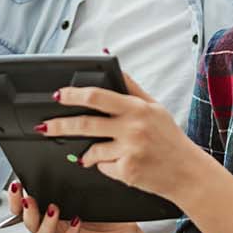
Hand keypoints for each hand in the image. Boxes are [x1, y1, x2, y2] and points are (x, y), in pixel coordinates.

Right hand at [4, 182, 148, 232]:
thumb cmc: (113, 225)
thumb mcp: (99, 198)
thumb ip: (87, 182)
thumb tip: (82, 160)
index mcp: (55, 215)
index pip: (28, 206)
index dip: (18, 197)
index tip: (17, 183)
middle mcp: (55, 230)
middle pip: (28, 222)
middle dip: (23, 209)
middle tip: (27, 197)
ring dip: (45, 222)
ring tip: (53, 209)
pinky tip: (76, 223)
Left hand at [41, 74, 207, 200]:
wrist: (188, 173)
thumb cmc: (170, 139)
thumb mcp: (154, 107)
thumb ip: (130, 86)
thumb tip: (107, 59)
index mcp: (137, 108)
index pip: (97, 97)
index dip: (73, 95)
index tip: (58, 95)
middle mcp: (133, 129)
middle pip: (85, 124)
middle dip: (59, 126)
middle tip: (44, 127)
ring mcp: (129, 152)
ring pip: (91, 150)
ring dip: (86, 153)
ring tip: (90, 153)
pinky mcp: (127, 172)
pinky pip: (102, 167)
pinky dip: (103, 165)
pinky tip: (119, 163)